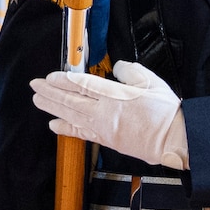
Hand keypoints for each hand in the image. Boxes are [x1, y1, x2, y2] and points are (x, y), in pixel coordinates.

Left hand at [30, 62, 186, 168]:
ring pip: (71, 116)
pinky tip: (53, 125)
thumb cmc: (165, 112)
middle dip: (50, 92)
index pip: (82, 85)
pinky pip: (81, 133)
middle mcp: (104, 113)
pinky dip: (65, 129)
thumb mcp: (150, 81)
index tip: (50, 76)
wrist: (174, 139)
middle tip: (35, 85)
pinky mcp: (106, 141)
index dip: (63, 80)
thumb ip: (130, 71)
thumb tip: (118, 68)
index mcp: (115, 96)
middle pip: (71, 100)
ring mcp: (103, 128)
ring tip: (37, 100)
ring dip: (52, 108)